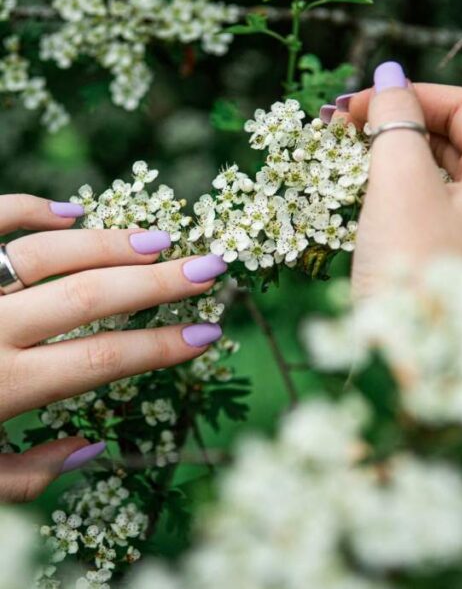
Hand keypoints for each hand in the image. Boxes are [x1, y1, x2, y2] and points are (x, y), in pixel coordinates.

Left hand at [0, 196, 225, 501]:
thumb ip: (24, 476)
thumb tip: (92, 448)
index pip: (104, 359)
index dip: (163, 346)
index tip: (208, 333)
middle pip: (90, 297)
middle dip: (159, 283)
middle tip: (211, 266)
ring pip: (45, 253)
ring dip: (107, 243)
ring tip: (158, 241)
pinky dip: (27, 211)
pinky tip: (71, 210)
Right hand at [321, 61, 461, 296]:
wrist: (407, 370)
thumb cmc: (410, 269)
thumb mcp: (401, 184)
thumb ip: (395, 122)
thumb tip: (391, 75)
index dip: (416, 93)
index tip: (359, 101)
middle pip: (454, 139)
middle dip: (398, 120)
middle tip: (339, 122)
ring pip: (435, 174)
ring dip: (389, 153)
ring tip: (338, 150)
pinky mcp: (444, 263)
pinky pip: (422, 208)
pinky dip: (390, 189)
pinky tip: (355, 190)